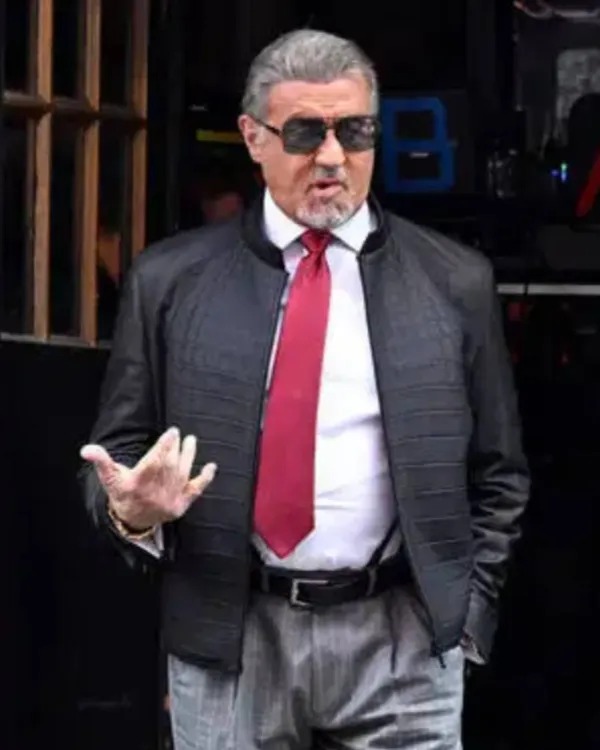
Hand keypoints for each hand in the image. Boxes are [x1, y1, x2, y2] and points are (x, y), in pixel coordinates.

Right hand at [80, 427, 216, 530]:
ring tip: (191, 441)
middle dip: (175, 448)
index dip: (164, 446)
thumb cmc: (122, 493)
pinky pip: (195, 491)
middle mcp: (154, 493)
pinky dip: (204, 479)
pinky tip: (211, 467)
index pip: (154, 461)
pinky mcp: (181, 506)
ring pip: (182, 474)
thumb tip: (86, 449)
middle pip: (170, 466)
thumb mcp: (110, 478)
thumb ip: (101, 461)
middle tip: (178, 435)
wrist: (133, 521)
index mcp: (137, 484)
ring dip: (189, 456)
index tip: (172, 432)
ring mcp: (169, 500)